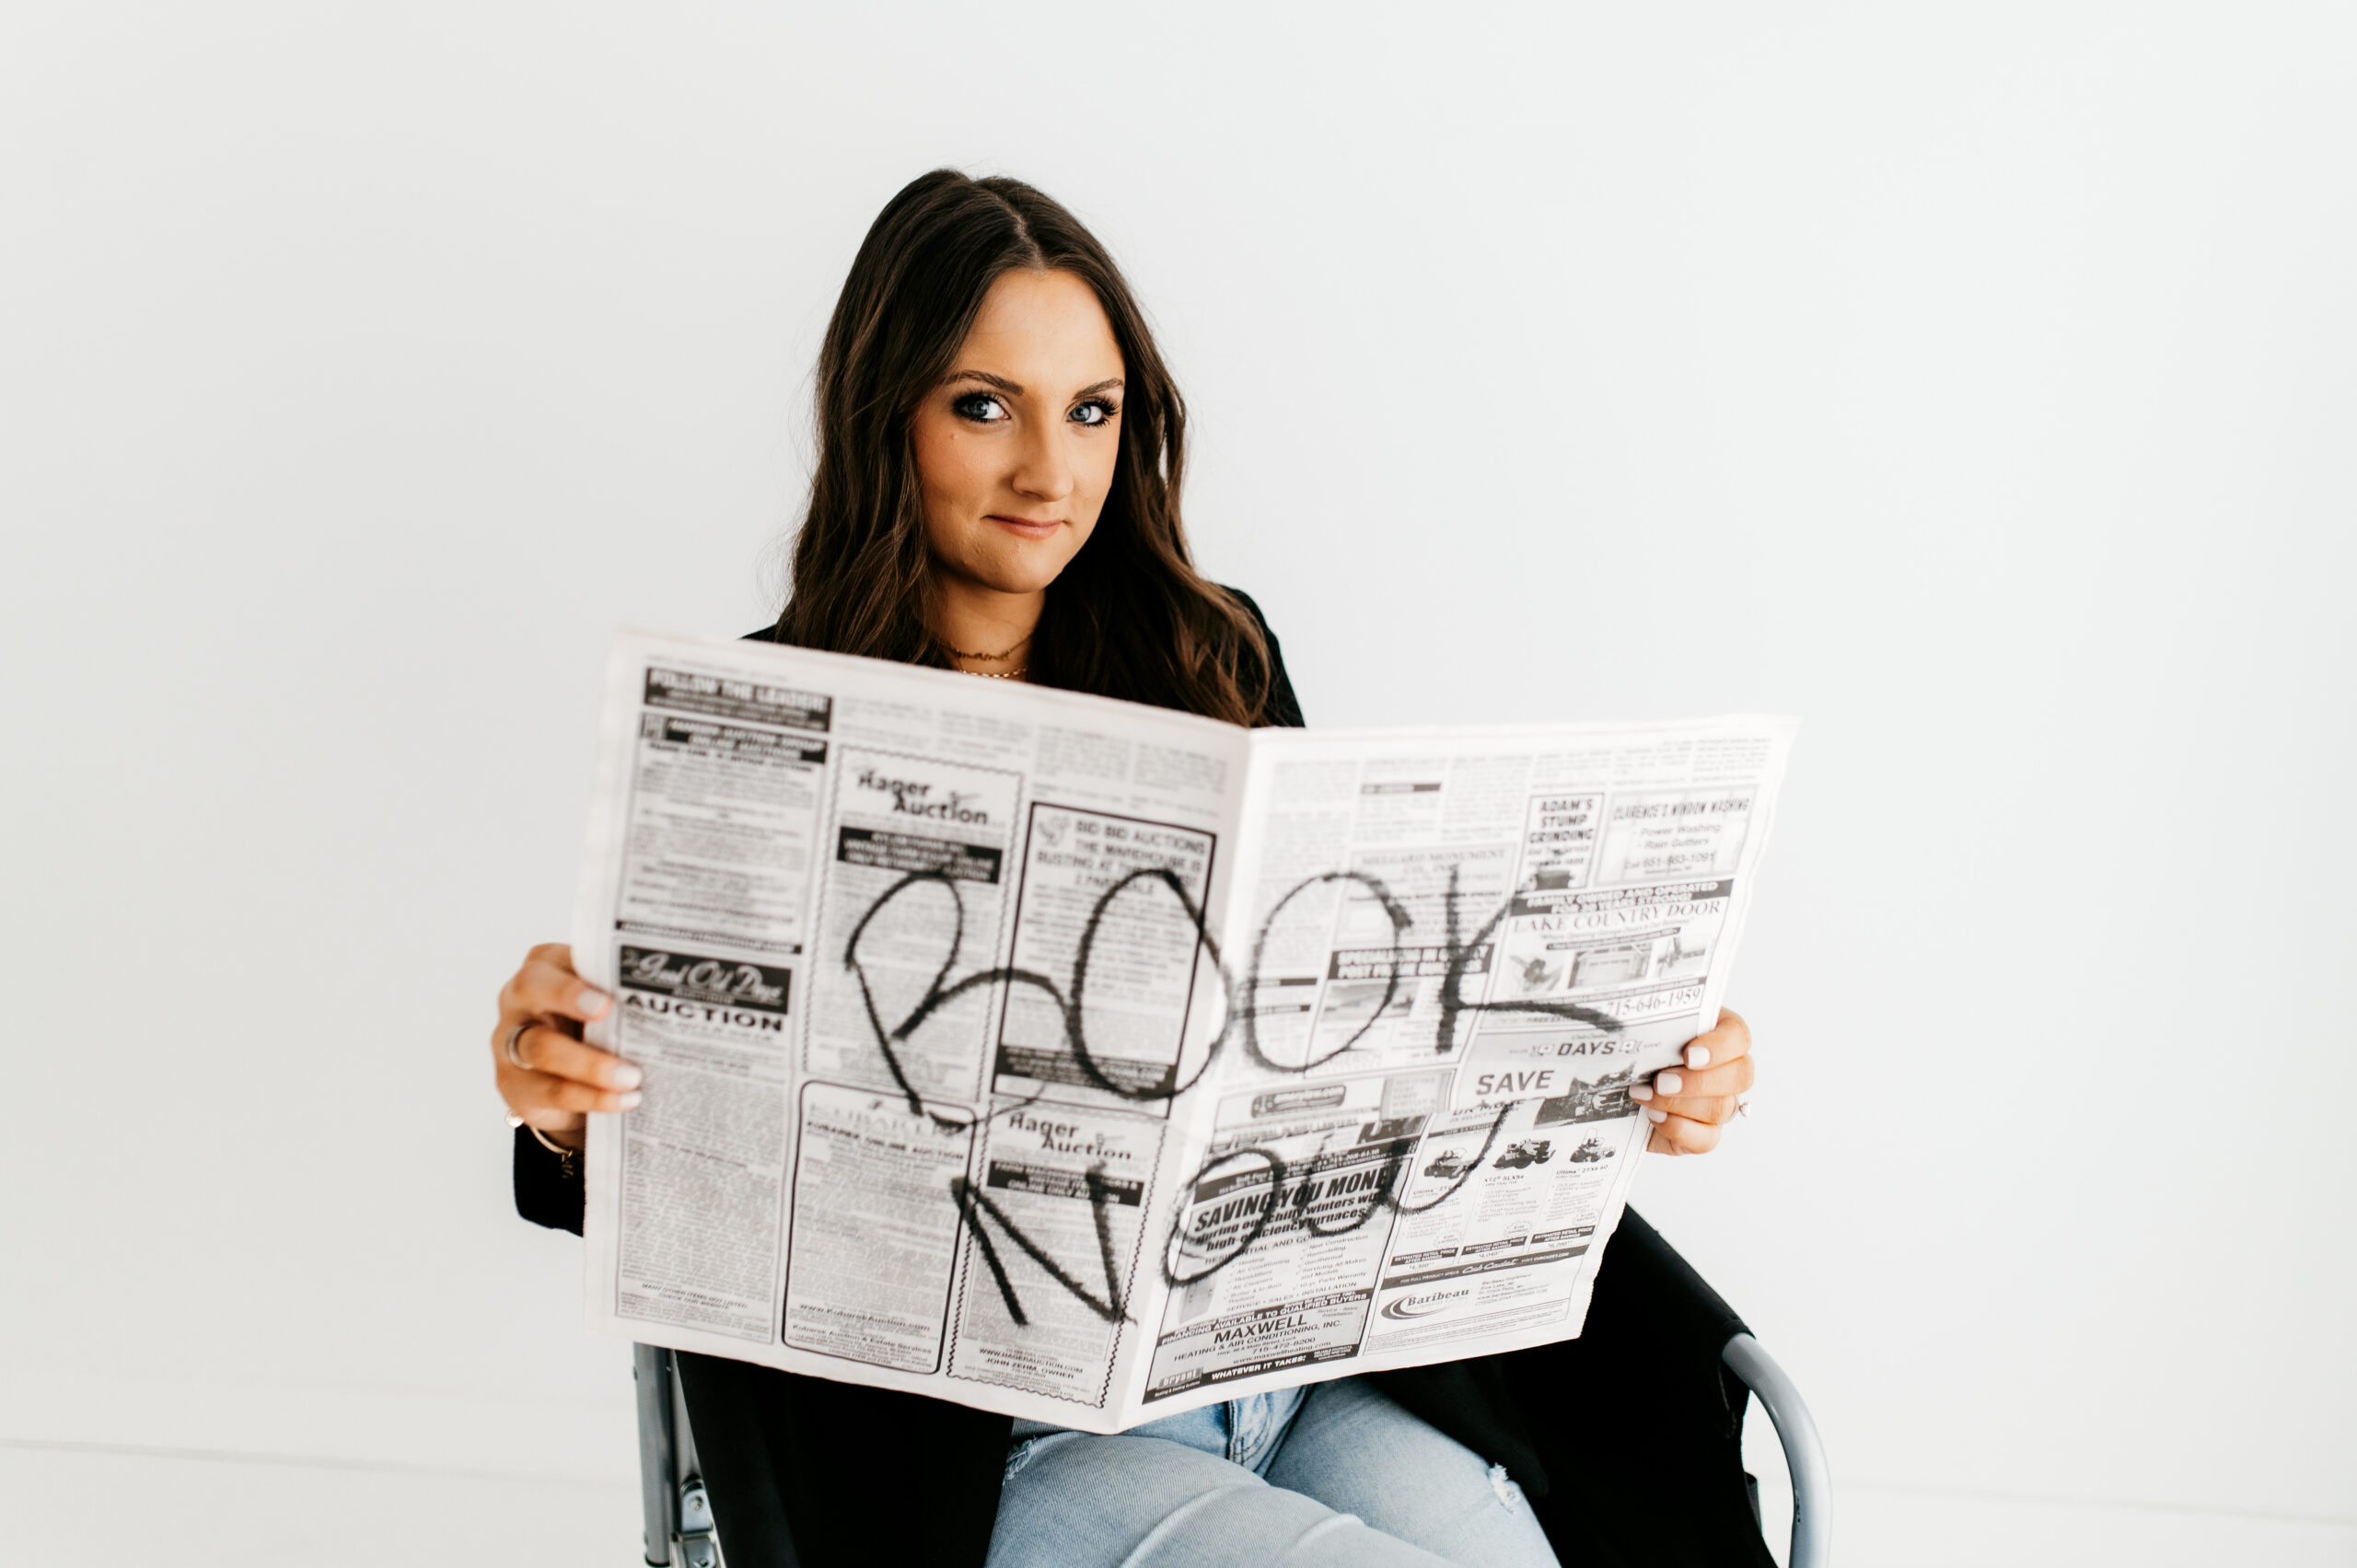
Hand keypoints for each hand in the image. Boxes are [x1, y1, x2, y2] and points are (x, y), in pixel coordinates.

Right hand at [493, 943, 637, 1148]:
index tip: (605, 998)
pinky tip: (624, 1100)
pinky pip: (551, 1091)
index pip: (549, 960)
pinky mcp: (518, 1087)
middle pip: (532, 990)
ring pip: (542, 1048)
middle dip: (569, 1000)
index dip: (571, 977)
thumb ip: (621, 993)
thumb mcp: (603, 1003)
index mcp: (544, 967)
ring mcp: (510, 1044)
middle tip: (608, 1014)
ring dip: (591, 1064)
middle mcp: (520, 1000)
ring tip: (632, 1077)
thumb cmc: (589, 1026)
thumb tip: (673, 1002)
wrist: (563, 1079)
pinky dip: (591, 1098)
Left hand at [1630, 1008, 1753, 1154]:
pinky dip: (1678, 1129)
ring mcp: (1718, 1104)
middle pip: (1740, 1076)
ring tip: (1643, 1095)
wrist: (1618, 1088)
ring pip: (1721, 1108)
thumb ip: (1652, 1020)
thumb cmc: (1637, 1050)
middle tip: (1662, 1081)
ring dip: (1678, 1104)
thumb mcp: (1643, 1028)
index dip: (1719, 1046)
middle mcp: (1726, 1070)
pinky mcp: (1703, 1134)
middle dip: (1698, 1081)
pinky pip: (1707, 1140)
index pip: (1738, 1036)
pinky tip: (1653, 1116)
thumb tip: (1635, 1016)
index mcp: (1717, 1034)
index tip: (1690, 1055)